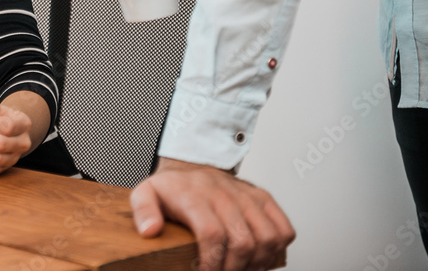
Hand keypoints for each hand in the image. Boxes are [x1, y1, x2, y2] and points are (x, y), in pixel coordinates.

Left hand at [130, 158, 294, 270]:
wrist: (193, 167)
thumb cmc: (172, 188)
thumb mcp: (146, 194)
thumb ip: (143, 211)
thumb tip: (150, 231)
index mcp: (195, 195)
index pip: (212, 233)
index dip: (212, 262)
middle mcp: (224, 194)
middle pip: (243, 241)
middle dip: (234, 268)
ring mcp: (247, 196)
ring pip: (267, 238)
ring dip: (257, 263)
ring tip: (241, 269)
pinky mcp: (263, 199)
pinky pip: (284, 229)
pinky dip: (277, 249)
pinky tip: (259, 257)